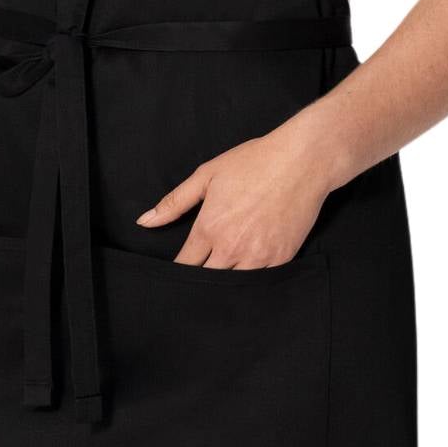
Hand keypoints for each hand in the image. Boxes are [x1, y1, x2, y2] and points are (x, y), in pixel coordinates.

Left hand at [135, 122, 333, 267]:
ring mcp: (259, 255)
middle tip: (198, 280)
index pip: (185, 265)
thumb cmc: (254, 162)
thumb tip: (144, 222)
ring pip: (234, 285)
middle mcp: (232, 246)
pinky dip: (253, 280)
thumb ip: (174, 202)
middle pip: (207, 279)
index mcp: (209, 228)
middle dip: (200, 280)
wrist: (303, 161)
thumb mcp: (207, 175)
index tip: (177, 275)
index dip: (179, 271)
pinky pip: (261, 282)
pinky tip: (248, 275)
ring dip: (226, 282)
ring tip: (222, 279)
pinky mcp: (282, 258)